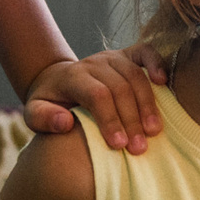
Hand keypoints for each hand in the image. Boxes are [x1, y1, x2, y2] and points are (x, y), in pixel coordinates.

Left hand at [22, 47, 166, 148]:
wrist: (56, 80)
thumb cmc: (50, 103)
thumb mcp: (34, 114)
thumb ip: (43, 119)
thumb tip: (66, 122)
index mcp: (72, 77)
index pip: (97, 95)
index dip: (110, 120)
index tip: (119, 145)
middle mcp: (94, 63)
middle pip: (120, 88)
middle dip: (131, 119)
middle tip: (139, 147)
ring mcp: (112, 56)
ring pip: (135, 76)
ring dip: (148, 105)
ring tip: (154, 131)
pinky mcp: (127, 54)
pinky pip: (146, 52)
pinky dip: (157, 64)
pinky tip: (164, 82)